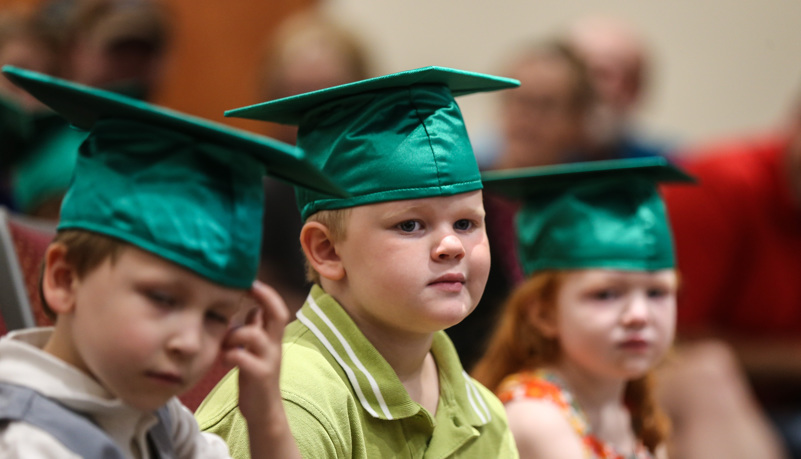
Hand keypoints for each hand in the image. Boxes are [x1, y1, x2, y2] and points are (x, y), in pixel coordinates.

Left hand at [221, 281, 289, 424]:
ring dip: (233, 334)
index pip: (277, 309)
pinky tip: (223, 361)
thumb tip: (252, 308)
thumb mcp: (256, 349)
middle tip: (248, 288)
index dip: (267, 293)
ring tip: (224, 343)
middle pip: (278, 315)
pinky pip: (242, 357)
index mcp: (273, 338)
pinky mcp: (260, 376)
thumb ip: (255, 330)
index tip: (251, 281)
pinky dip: (229, 355)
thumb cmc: (255, 376)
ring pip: (254, 335)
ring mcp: (269, 360)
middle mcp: (275, 346)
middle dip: (264, 297)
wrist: (264, 411)